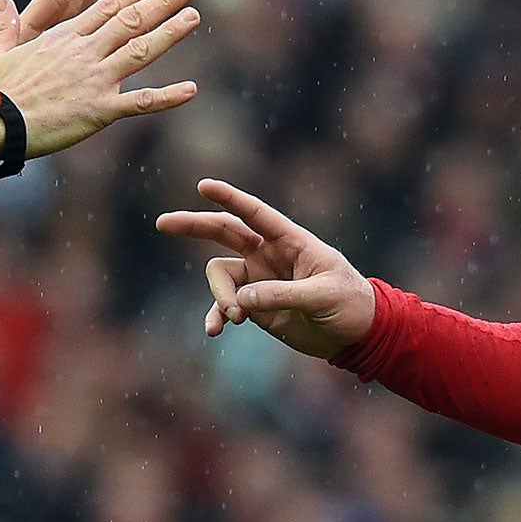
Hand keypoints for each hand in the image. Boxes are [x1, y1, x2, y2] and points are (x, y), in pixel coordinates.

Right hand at [0, 0, 199, 155]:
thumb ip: (4, 29)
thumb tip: (0, 5)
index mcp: (64, 38)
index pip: (107, 8)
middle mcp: (84, 53)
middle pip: (130, 20)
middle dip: (162, 1)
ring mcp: (94, 79)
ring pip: (141, 50)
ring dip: (170, 33)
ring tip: (194, 16)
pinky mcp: (99, 109)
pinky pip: (139, 102)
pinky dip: (167, 97)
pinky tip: (192, 90)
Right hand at [154, 178, 374, 359]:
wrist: (357, 335)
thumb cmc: (350, 304)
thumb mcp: (322, 296)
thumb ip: (282, 296)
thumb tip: (240, 302)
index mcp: (290, 240)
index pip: (255, 213)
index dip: (229, 197)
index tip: (203, 185)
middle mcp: (269, 254)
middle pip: (223, 232)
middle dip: (194, 226)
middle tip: (163, 223)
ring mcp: (258, 279)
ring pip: (220, 276)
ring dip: (220, 296)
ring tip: (236, 318)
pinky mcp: (254, 306)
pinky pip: (224, 306)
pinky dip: (216, 317)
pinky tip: (214, 332)